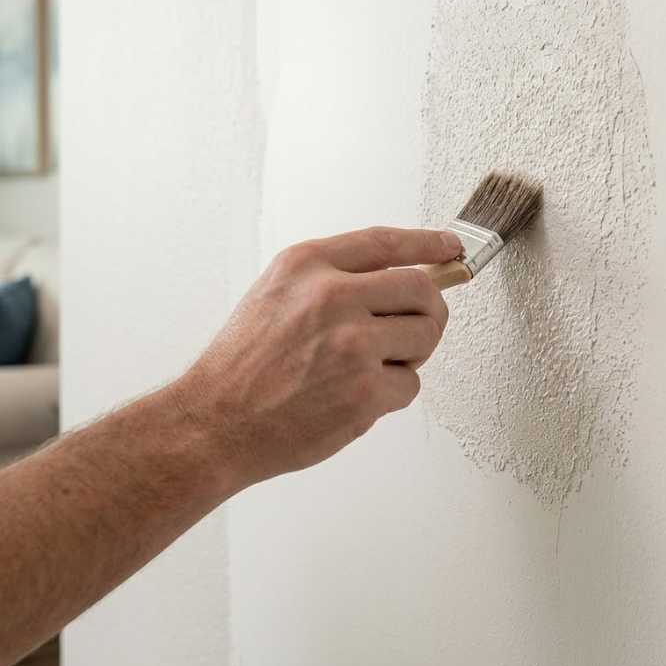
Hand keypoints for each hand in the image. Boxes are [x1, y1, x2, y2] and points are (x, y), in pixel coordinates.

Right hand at [174, 227, 461, 490]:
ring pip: (424, 338)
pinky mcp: (364, 392)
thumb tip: (396, 279)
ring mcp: (351, 345)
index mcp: (307, 266)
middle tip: (415, 329)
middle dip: (429, 312)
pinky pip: (410, 385)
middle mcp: (331, 297)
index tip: (449, 248)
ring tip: (367, 368)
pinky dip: (391, 394)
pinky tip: (353, 397)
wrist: (215, 422)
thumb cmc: (243, 364)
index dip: (426, 244)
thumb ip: (332, 279)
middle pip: (421, 291)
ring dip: (408, 356)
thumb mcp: (275, 294)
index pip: (385, 243)